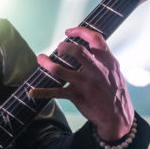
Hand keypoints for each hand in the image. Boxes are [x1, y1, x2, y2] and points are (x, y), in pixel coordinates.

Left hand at [32, 26, 134, 141]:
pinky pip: (55, 92)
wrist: (117, 117)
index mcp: (108, 62)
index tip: (68, 31)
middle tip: (59, 48)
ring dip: (46, 63)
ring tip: (40, 58)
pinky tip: (32, 92)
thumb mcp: (115, 72)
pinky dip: (41, 92)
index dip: (81, 31)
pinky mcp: (77, 96)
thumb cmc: (115, 92)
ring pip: (60, 70)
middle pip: (77, 51)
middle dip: (64, 46)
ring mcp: (85, 84)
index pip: (96, 39)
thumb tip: (90, 47)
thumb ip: (103, 59)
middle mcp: (96, 71)